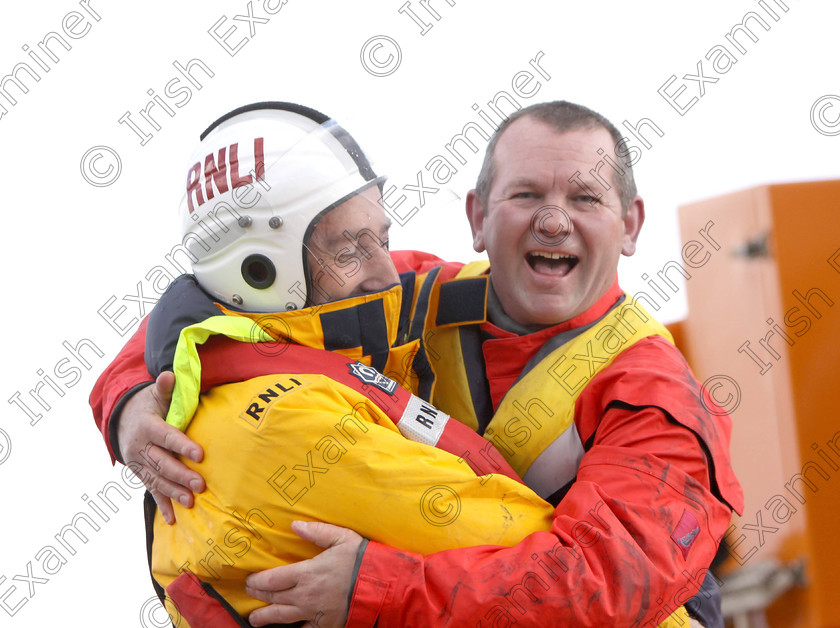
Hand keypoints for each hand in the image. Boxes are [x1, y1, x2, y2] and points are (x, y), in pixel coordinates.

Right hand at [117, 371, 204, 523]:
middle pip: (162, 462)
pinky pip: (151, 490)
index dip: (183, 445)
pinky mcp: (140, 473)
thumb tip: (170, 375)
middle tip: (200, 484)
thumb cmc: (147, 405)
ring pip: (156, 479)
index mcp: (148, 427)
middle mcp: (140, 447)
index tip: (200, 454)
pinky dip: (162, 504)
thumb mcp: (154, 395)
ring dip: (173, 492)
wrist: (121, 418)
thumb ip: (165, 389)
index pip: (167, 437)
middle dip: (181, 475)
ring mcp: (139, 462)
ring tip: (191, 502)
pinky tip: (173, 519)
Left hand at [246, 521, 363, 627]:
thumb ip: (317, 532)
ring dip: (266, 618)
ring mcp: (314, 613)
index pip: (272, 580)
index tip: (249, 580)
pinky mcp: (325, 625)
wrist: (381, 587)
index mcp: (307, 573)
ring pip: (282, 617)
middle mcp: (305, 596)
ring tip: (255, 619)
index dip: (257, 581)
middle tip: (249, 593)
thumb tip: (295, 525)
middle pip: (274, 598)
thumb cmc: (362, 560)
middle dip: (258, 596)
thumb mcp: (342, 538)